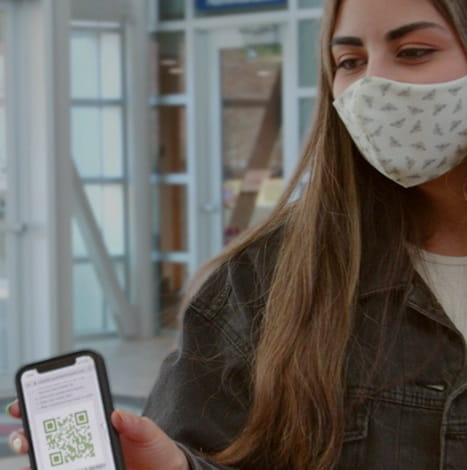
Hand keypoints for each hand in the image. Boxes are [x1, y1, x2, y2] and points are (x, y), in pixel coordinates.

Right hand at [7, 400, 188, 469]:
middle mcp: (89, 445)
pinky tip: (39, 469)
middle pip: (52, 438)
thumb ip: (136, 424)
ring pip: (52, 460)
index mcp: (100, 426)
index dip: (45, 407)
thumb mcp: (149, 433)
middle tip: (22, 433)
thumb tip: (116, 415)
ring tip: (29, 457)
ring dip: (35, 458)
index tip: (24, 404)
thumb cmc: (157, 449)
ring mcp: (87, 464)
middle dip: (30, 433)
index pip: (69, 414)